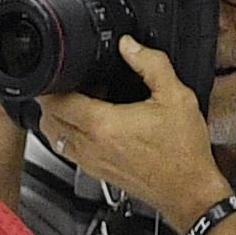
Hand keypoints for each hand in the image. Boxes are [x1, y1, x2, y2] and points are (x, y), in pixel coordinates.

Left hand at [34, 38, 232, 230]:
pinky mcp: (93, 171)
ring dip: (60, 118)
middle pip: (48, 119)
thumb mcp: (175, 96)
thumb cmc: (182, 151)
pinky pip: (67, 150)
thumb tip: (129, 45)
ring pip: (53, 137)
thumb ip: (151, 64)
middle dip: (55, 99)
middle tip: (75, 86)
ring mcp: (88, 162)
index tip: (66, 73)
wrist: (187, 189)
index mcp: (102, 125)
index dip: (56, 84)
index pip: (56, 102)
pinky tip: (95, 124)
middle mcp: (89, 146)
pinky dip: (70, 135)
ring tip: (84, 103)